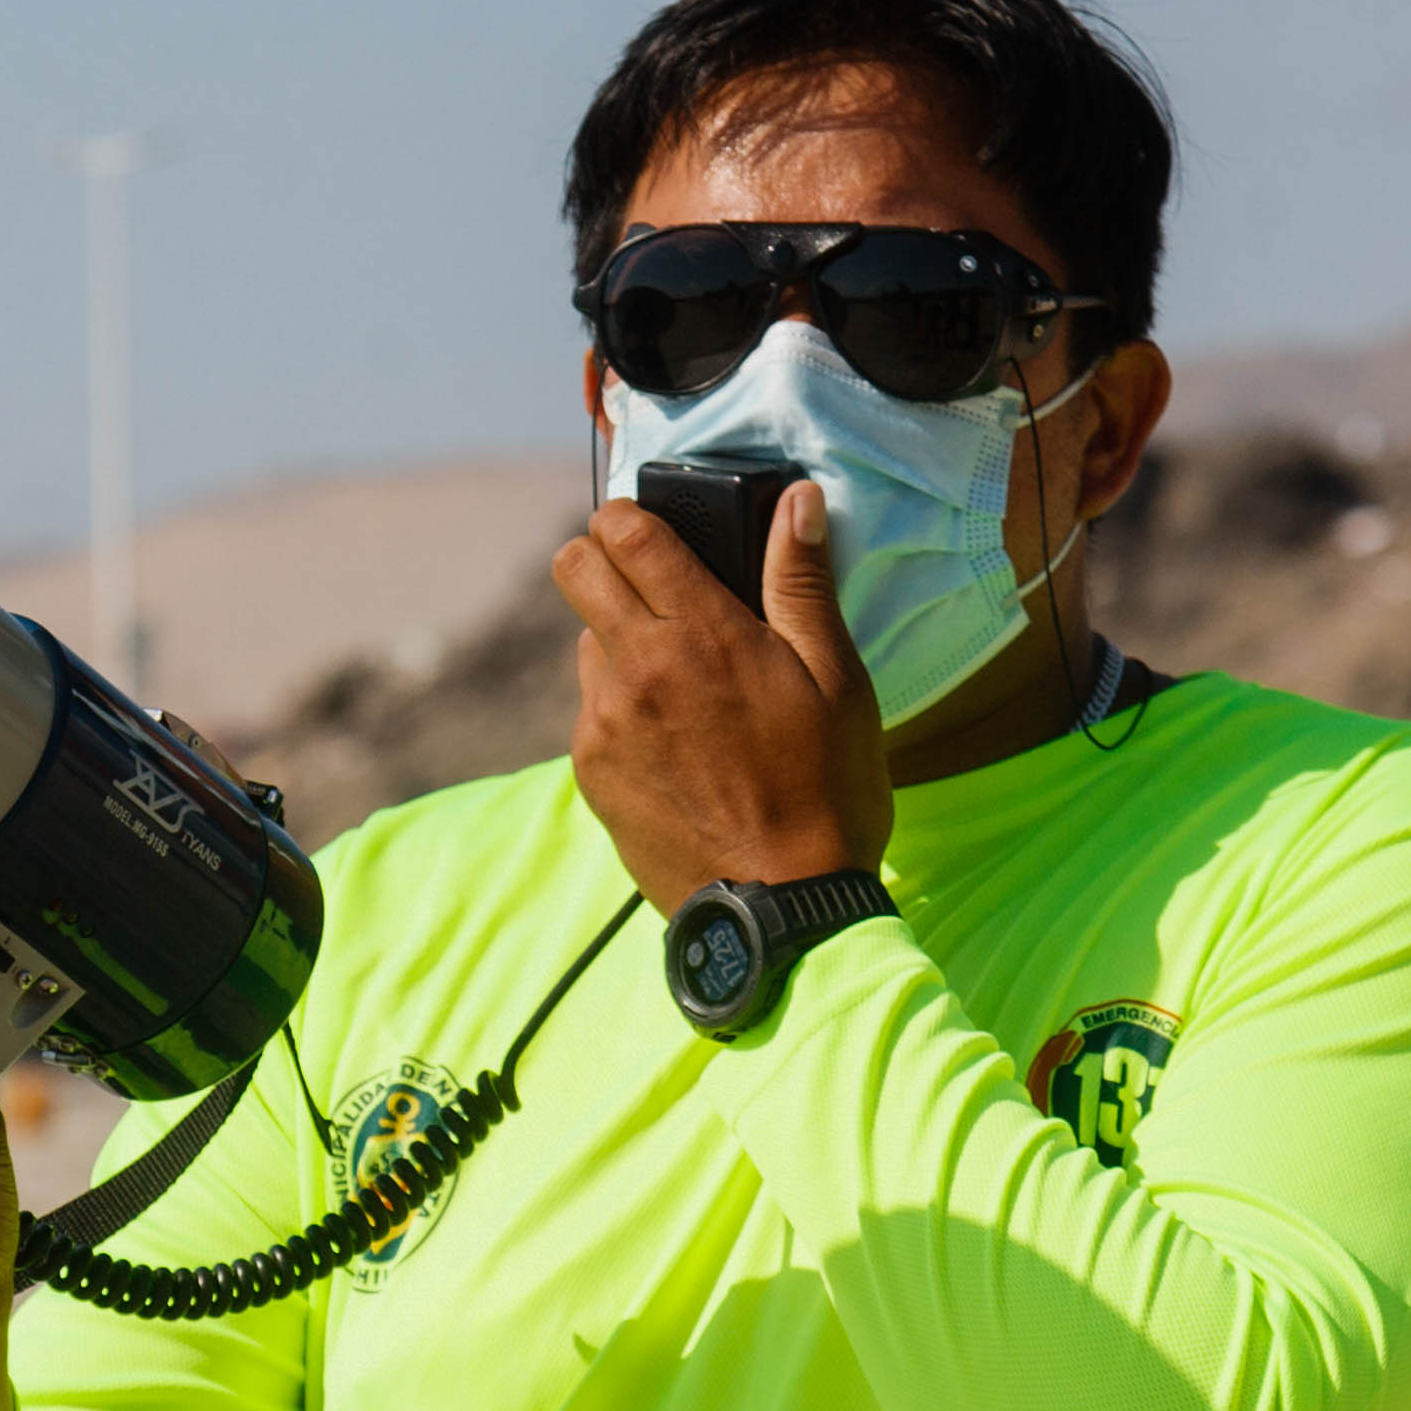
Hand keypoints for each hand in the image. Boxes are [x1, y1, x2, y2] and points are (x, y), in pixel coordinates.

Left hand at [554, 478, 891, 908]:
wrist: (780, 909)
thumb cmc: (826, 792)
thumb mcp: (837, 680)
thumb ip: (802, 583)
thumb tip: (796, 500)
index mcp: (700, 633)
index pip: (624, 530)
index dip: (633, 515)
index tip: (657, 530)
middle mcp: (636, 669)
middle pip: (573, 567)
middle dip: (606, 559)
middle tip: (657, 588)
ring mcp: (603, 723)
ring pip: (584, 642)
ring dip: (619, 642)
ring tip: (684, 682)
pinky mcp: (590, 773)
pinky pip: (592, 711)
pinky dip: (622, 707)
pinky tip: (676, 743)